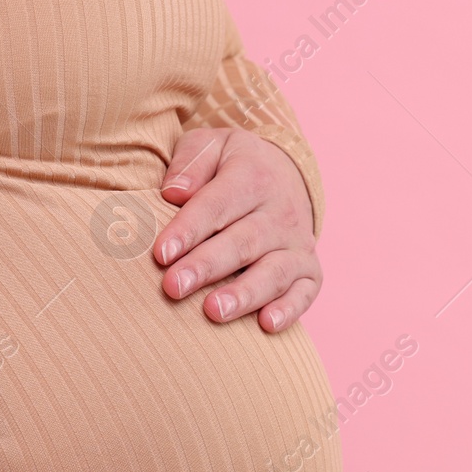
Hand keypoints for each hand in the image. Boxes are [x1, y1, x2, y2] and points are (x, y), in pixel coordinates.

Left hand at [153, 127, 320, 331]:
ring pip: (274, 271)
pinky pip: (304, 293)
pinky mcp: (310, 271)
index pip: (217, 204)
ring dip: (244, 293)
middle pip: (243, 241)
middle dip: (208, 266)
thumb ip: (190, 162)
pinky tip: (266, 325)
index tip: (161, 253)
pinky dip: (289, 310)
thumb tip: (174, 193)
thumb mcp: (211, 146)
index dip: (189, 229)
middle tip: (174, 287)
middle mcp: (280, 212)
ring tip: (213, 312)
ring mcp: (297, 244)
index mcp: (253, 176)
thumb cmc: (233, 167)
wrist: (287, 175)